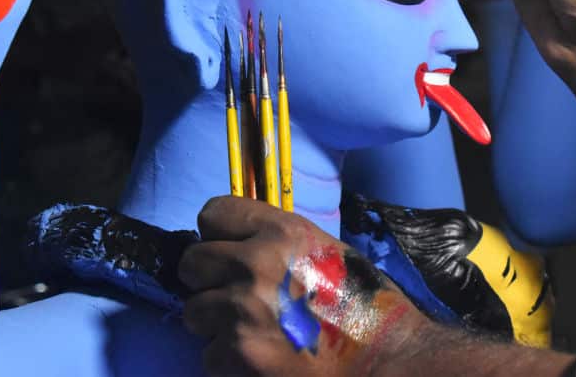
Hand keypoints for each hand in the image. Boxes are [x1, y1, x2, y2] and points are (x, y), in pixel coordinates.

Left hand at [179, 197, 424, 376]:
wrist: (384, 358)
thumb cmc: (361, 304)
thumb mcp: (322, 250)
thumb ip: (276, 243)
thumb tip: (235, 245)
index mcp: (281, 231)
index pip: (212, 213)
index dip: (217, 235)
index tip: (229, 251)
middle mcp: (256, 263)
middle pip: (192, 262)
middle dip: (208, 281)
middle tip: (236, 296)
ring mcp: (243, 310)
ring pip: (193, 312)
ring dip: (216, 325)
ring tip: (253, 331)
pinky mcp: (239, 353)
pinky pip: (208, 355)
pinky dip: (229, 362)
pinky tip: (261, 359)